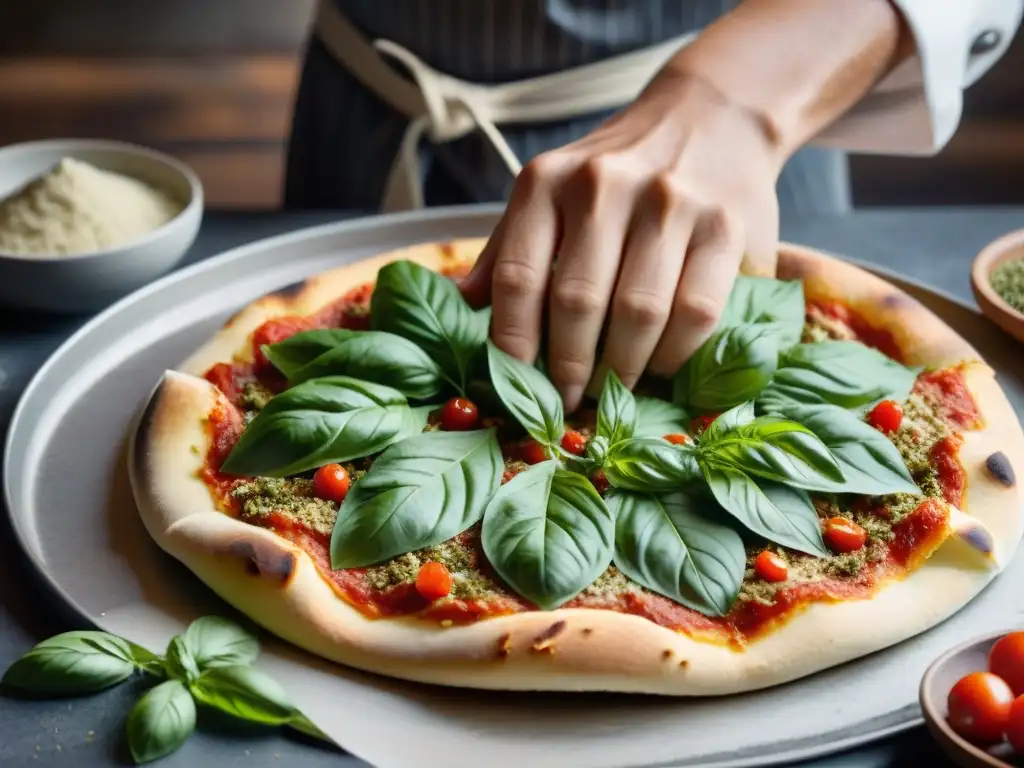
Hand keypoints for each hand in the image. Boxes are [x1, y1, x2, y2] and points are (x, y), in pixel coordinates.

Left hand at [460, 71, 783, 411]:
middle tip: (570, 400)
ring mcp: (670, 202)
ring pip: (638, 314)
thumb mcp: (549, 192)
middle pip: (577, 302)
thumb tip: (461, 303)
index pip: (516, 277)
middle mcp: (604, 185)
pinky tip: (660, 364)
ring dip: (622, 369)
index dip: (513, 344)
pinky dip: (674, 354)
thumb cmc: (617, 174)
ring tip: (613, 389)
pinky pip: (695, 312)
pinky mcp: (724, 225)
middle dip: (570, 368)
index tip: (517, 386)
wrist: (709, 118)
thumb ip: (508, 247)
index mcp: (547, 181)